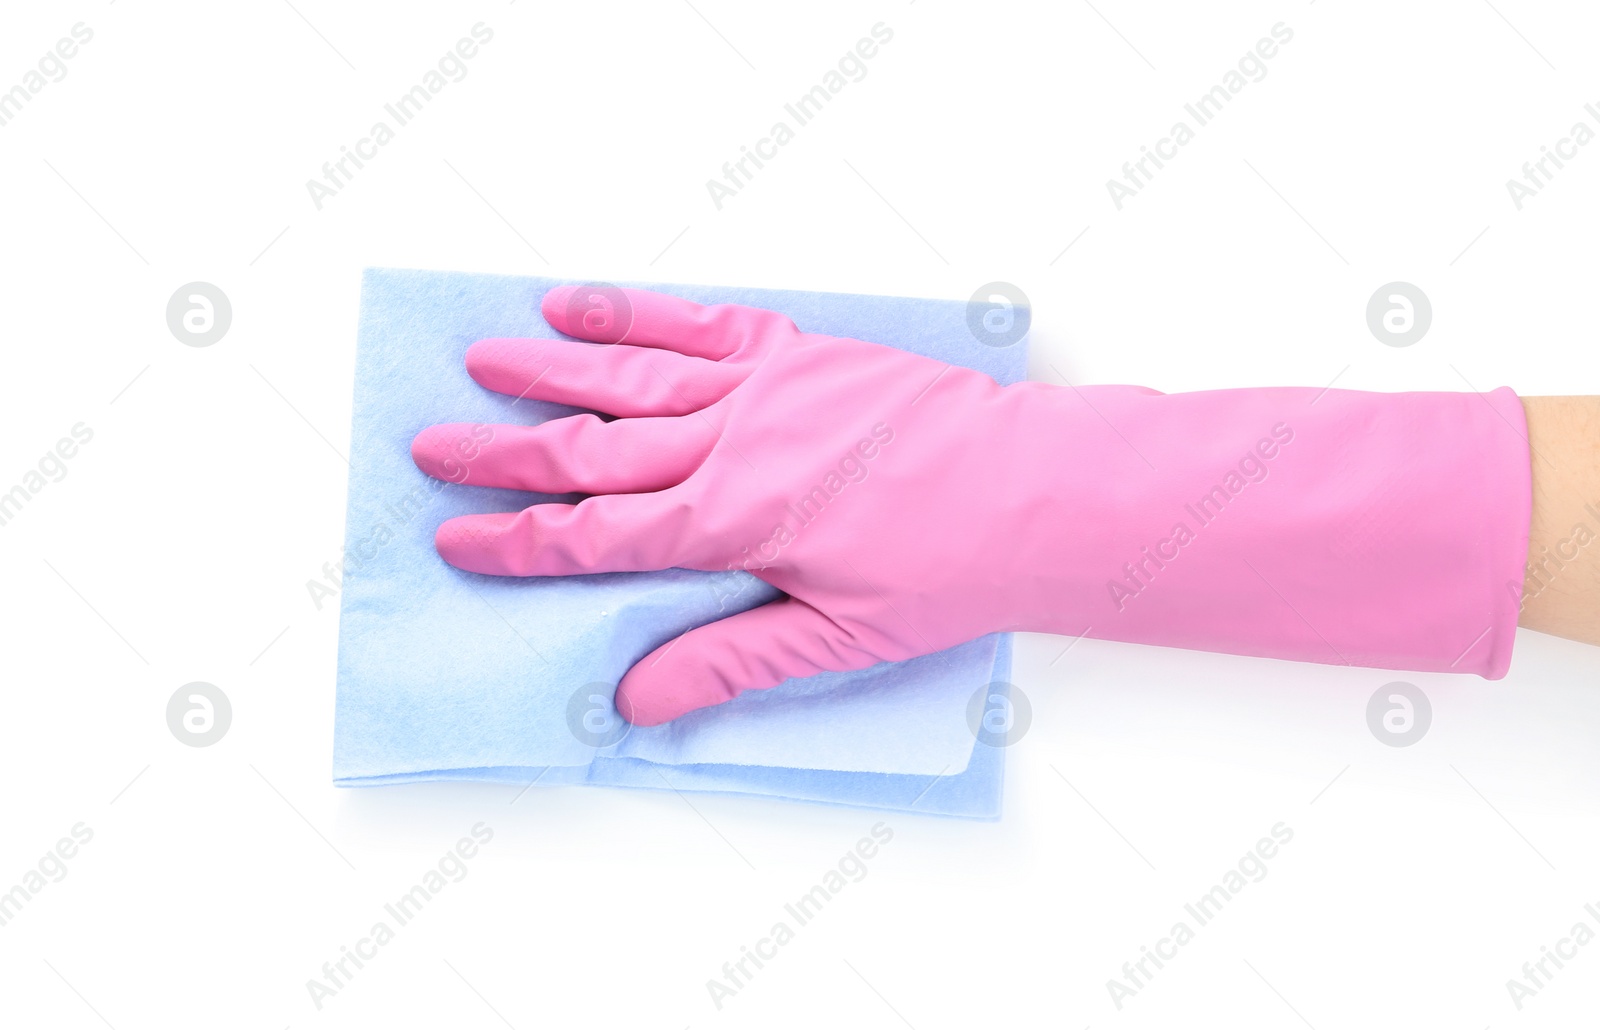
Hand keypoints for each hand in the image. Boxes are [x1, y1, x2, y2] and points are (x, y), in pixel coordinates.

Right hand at [411, 285, 1057, 724]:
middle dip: (505, 454)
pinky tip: (580, 302)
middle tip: (432, 446)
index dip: (518, 542)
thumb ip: (726, 661)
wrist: (1029, 490)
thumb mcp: (834, 639)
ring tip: (482, 357)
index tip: (456, 538)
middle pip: (592, 450)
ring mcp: (762, 386)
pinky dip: (636, 311)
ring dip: (551, 368)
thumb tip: (631, 700)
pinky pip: (699, 321)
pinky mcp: (797, 349)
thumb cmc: (942, 572)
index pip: (596, 537)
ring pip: (631, 375)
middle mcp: (730, 444)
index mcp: (732, 522)